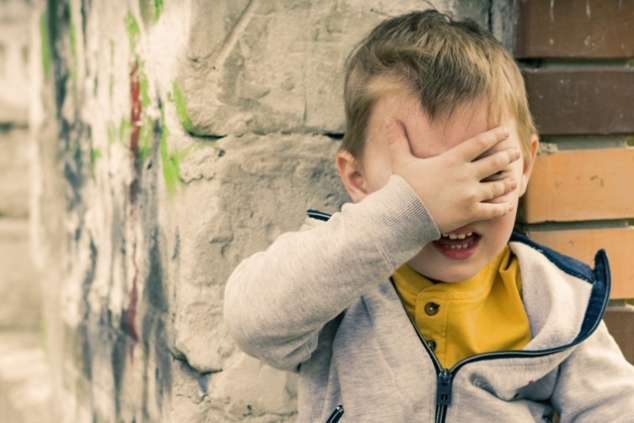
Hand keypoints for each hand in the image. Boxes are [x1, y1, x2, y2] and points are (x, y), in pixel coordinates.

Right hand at [386, 118, 519, 233]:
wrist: (403, 215)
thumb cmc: (402, 187)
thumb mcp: (401, 160)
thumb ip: (398, 139)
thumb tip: (388, 119)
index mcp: (452, 160)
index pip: (480, 143)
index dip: (495, 136)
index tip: (505, 132)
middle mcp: (465, 175)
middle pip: (494, 162)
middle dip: (508, 157)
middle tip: (516, 153)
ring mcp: (470, 195)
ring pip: (497, 187)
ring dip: (507, 183)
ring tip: (514, 180)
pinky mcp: (470, 213)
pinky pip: (493, 210)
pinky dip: (502, 207)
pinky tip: (508, 205)